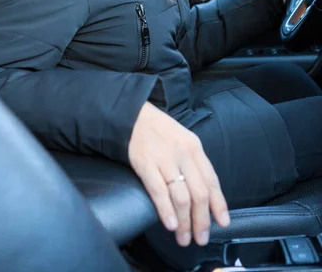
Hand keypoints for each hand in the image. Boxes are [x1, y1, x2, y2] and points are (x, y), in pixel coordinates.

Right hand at [128, 102, 229, 247]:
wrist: (133, 116)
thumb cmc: (159, 131)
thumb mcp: (184, 140)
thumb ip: (194, 164)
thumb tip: (204, 195)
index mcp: (194, 148)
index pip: (211, 181)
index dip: (218, 205)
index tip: (222, 223)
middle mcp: (183, 154)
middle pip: (199, 193)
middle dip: (201, 220)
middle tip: (200, 238)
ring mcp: (164, 160)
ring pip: (181, 197)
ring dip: (184, 223)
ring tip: (184, 238)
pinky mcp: (146, 164)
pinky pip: (159, 191)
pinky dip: (166, 211)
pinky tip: (170, 224)